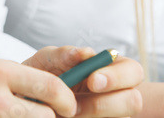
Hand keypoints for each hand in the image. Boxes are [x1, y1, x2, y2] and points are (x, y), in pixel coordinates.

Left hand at [24, 46, 143, 116]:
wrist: (31, 96)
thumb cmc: (44, 72)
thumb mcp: (48, 60)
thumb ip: (65, 54)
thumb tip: (87, 52)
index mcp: (111, 68)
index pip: (133, 71)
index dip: (116, 77)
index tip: (92, 80)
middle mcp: (118, 93)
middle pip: (133, 101)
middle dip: (105, 104)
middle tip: (75, 106)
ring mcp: (111, 113)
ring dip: (91, 116)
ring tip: (66, 112)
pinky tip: (64, 116)